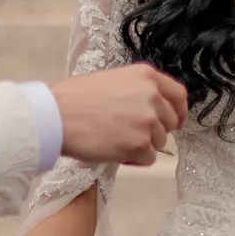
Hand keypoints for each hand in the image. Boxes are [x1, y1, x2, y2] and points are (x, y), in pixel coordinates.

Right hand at [49, 63, 187, 167]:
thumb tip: (153, 108)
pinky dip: (134, 159)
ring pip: (159, 142)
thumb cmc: (74, 98)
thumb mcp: (113, 80)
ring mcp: (148, 121)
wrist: (55, 116)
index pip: (179, 95)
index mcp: (146, 76)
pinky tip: (114, 150)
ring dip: (142, 145)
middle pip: (171, 122)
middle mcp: (152, 96)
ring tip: (115, 139)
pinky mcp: (139, 144)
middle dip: (156, 131)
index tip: (175, 123)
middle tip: (132, 134)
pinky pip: (148, 158)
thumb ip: (137, 90)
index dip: (178, 111)